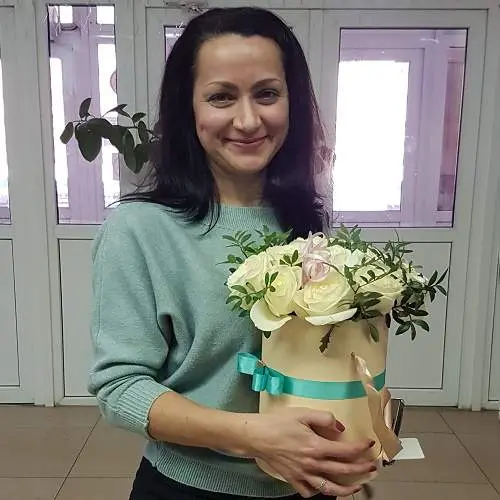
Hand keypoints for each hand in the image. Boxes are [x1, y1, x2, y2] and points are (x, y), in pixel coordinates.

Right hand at [246, 407, 376, 497]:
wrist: (256, 436)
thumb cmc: (278, 422)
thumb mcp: (302, 413)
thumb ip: (324, 418)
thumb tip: (340, 427)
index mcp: (316, 446)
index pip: (346, 451)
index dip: (361, 448)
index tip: (370, 444)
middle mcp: (312, 464)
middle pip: (343, 471)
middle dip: (361, 470)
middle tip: (372, 467)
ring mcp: (303, 475)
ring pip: (329, 489)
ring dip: (346, 490)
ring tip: (358, 488)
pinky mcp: (293, 480)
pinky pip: (309, 492)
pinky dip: (319, 492)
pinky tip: (325, 489)